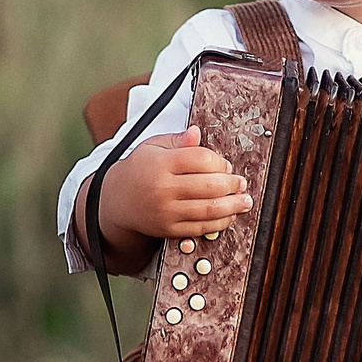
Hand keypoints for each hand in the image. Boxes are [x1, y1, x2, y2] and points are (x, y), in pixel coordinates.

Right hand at [79, 126, 251, 273]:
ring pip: (209, 209)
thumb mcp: (153, 147)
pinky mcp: (169, 229)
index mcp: (161, 163)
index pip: (200, 159)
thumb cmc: (139, 170)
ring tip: (244, 200)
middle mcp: (163, 188)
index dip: (219, 161)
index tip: (226, 165)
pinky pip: (201, 227)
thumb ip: (177, 141)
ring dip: (233, 205)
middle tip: (241, 183)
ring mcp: (166, 211)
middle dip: (232, 184)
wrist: (116, 201)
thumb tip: (197, 133)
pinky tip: (229, 215)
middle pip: (209, 186)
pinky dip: (220, 223)